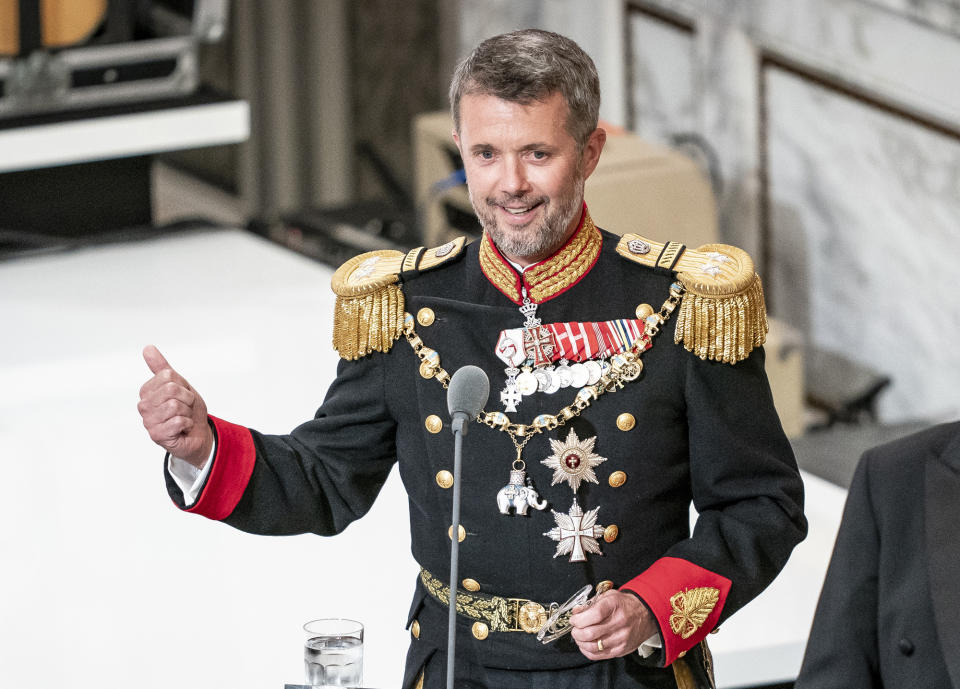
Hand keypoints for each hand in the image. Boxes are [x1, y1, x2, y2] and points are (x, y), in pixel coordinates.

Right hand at [138, 345, 213, 467]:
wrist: (198, 433)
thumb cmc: (187, 409)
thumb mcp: (179, 384)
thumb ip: (162, 367)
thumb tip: (148, 348)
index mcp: (147, 391)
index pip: (168, 376)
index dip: (183, 386)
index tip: (183, 396)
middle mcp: (144, 406)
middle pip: (171, 389)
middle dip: (186, 399)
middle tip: (185, 408)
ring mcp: (148, 421)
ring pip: (175, 406)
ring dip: (187, 412)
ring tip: (183, 418)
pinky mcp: (156, 435)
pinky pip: (178, 421)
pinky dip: (187, 424)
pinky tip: (183, 428)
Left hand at [569, 590, 657, 659]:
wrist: (645, 614)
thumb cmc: (624, 604)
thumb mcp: (608, 596)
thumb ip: (590, 604)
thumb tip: (575, 612)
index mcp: (614, 606)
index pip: (593, 615)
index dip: (579, 619)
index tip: (574, 619)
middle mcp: (619, 623)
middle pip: (590, 633)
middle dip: (576, 632)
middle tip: (575, 629)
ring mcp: (621, 639)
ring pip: (592, 647)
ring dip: (580, 643)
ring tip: (579, 637)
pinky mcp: (621, 650)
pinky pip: (598, 655)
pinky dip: (587, 651)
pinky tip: (585, 645)